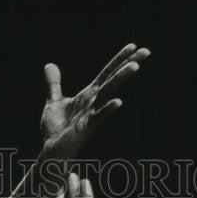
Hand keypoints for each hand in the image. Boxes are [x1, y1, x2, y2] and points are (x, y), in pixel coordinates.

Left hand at [41, 43, 149, 160]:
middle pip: (113, 79)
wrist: (51, 151)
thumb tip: (50, 65)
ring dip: (121, 79)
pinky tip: (118, 102)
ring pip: (108, 93)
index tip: (133, 46)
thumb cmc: (55, 130)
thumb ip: (54, 84)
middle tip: (146, 51)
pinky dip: (108, 109)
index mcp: (88, 95)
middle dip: (128, 65)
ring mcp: (91, 114)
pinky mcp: (86, 128)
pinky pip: (99, 117)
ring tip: (135, 65)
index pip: (106, 73)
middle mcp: (93, 102)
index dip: (119, 59)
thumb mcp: (53, 101)